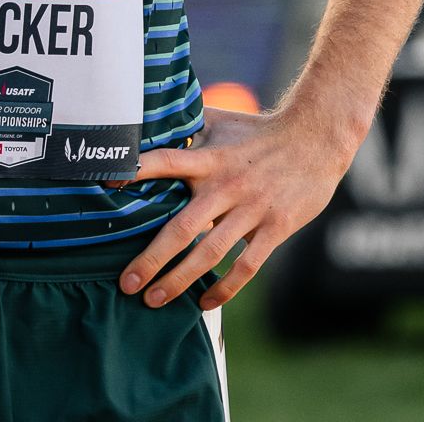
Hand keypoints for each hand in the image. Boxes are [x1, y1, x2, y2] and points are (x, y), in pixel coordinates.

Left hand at [116, 103, 354, 311]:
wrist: (317, 139)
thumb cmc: (260, 131)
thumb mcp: (222, 121)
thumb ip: (188, 126)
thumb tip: (151, 120)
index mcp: (210, 160)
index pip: (166, 162)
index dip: (136, 170)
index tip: (106, 185)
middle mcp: (226, 187)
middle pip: (182, 229)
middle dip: (151, 259)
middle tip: (126, 283)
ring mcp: (252, 210)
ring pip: (210, 254)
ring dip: (179, 280)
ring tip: (153, 299)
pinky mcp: (275, 228)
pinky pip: (247, 266)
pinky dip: (224, 288)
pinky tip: (204, 302)